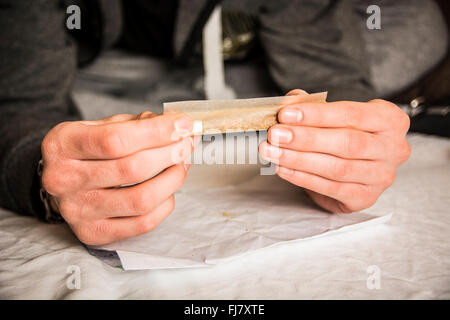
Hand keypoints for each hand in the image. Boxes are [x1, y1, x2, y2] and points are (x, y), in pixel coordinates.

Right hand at [41, 112, 197, 244]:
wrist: (63, 180)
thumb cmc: (90, 150)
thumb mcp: (104, 126)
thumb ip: (138, 124)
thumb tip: (179, 128)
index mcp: (62, 145)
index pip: (116, 140)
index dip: (157, 132)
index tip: (184, 125)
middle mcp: (63, 180)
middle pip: (132, 169)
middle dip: (170, 154)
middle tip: (187, 144)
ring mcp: (77, 211)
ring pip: (141, 199)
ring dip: (173, 179)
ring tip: (181, 164)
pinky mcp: (93, 233)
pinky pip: (143, 223)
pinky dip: (166, 204)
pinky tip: (169, 189)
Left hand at [259, 89, 410, 212]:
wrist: (357, 166)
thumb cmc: (345, 133)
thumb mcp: (333, 115)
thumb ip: (312, 106)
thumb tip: (289, 102)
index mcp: (390, 120)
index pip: (352, 114)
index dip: (317, 115)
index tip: (286, 114)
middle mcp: (393, 149)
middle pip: (347, 143)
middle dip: (306, 139)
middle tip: (276, 134)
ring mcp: (382, 176)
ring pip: (338, 168)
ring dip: (299, 160)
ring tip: (273, 152)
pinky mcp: (366, 198)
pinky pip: (331, 188)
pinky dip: (303, 178)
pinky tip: (284, 169)